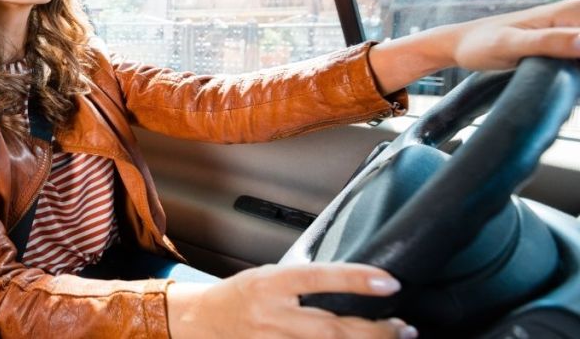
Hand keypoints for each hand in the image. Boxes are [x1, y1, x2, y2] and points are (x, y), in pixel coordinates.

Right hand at [167, 263, 415, 338]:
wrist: (204, 321)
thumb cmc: (241, 294)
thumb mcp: (269, 275)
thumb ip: (303, 281)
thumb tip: (349, 283)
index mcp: (272, 284)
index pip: (319, 278)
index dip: (355, 281)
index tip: (389, 283)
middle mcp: (272, 315)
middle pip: (332, 327)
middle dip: (374, 330)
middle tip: (403, 327)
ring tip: (394, 338)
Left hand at [452, 0, 579, 70]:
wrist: (462, 45)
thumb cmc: (481, 43)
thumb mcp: (511, 45)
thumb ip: (548, 43)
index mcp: (569, 11)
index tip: (573, 68)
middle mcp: (575, 16)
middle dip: (579, 68)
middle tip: (562, 74)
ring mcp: (572, 31)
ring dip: (577, 70)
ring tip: (549, 72)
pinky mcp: (566, 43)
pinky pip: (579, 58)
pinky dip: (576, 70)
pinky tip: (567, 80)